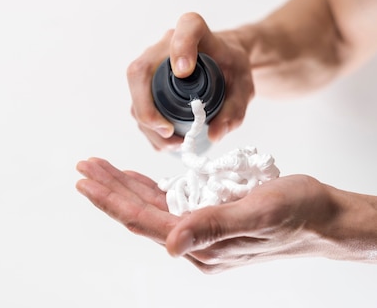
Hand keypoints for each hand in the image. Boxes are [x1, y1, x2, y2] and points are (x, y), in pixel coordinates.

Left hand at [76, 158, 367, 273]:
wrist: (325, 217)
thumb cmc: (297, 214)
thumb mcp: (257, 215)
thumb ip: (213, 227)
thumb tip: (168, 243)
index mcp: (201, 245)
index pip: (144, 221)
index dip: (112, 200)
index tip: (86, 181)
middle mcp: (194, 240)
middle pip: (140, 212)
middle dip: (110, 188)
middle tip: (84, 166)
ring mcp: (199, 229)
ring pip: (150, 205)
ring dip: (124, 184)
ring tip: (99, 166)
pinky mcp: (208, 216)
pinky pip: (169, 201)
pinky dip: (149, 186)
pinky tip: (135, 177)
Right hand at [127, 13, 253, 150]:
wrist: (223, 64)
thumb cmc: (232, 68)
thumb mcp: (243, 87)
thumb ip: (234, 109)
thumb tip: (213, 134)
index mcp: (196, 31)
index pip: (187, 28)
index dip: (181, 47)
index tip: (184, 71)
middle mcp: (165, 44)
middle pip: (141, 70)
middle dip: (147, 107)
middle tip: (168, 131)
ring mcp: (150, 64)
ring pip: (135, 93)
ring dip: (147, 123)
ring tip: (173, 143)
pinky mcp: (145, 83)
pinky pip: (137, 105)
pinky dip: (148, 128)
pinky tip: (166, 142)